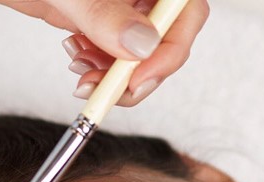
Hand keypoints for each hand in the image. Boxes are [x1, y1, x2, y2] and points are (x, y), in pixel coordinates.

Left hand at [0, 0, 208, 105]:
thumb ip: (105, 14)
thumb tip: (141, 45)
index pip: (185, 9)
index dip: (171, 48)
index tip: (139, 78)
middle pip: (167, 36)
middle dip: (139, 71)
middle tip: (109, 91)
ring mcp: (122, 3)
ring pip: (141, 51)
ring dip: (116, 76)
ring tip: (84, 78)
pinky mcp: (101, 18)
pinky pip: (116, 52)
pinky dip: (100, 68)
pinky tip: (78, 64)